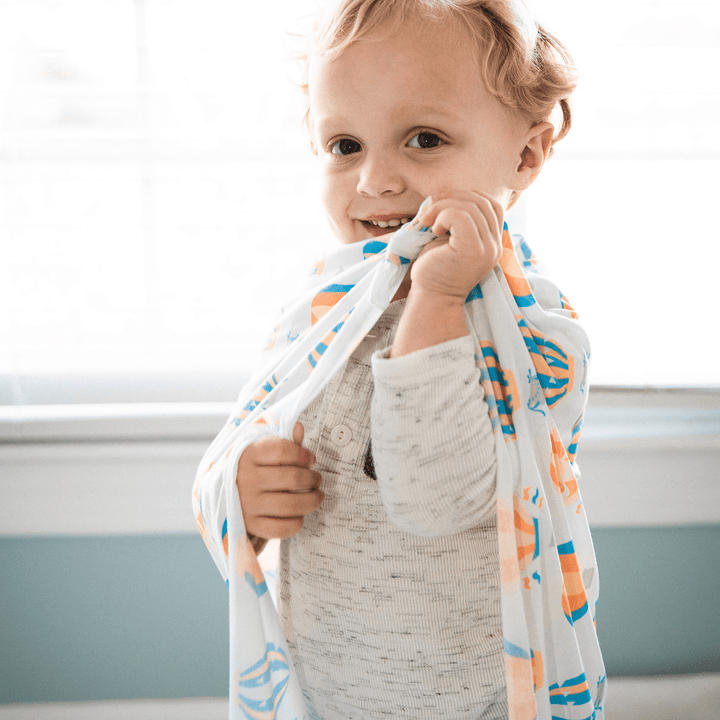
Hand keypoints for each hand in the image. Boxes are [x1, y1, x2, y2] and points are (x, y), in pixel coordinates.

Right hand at [236, 422, 323, 538]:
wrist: (220, 495)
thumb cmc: (251, 468)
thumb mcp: (261, 449)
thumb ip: (283, 440)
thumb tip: (298, 428)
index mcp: (248, 454)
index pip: (283, 451)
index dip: (303, 455)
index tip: (311, 459)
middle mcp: (246, 479)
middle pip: (293, 478)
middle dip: (313, 479)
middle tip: (317, 479)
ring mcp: (247, 504)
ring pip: (291, 504)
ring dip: (312, 500)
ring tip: (317, 496)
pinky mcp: (251, 525)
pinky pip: (282, 528)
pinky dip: (297, 522)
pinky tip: (300, 514)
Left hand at [410, 190, 503, 301]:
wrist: (430, 298)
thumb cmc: (434, 269)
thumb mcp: (448, 238)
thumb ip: (455, 218)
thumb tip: (443, 192)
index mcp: (492, 242)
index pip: (491, 205)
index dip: (467, 195)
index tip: (442, 204)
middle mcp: (494, 246)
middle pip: (481, 201)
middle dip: (451, 197)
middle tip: (429, 210)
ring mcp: (487, 249)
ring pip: (469, 207)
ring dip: (441, 207)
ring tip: (426, 222)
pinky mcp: (473, 251)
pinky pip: (461, 217)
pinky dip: (442, 215)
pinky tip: (433, 230)